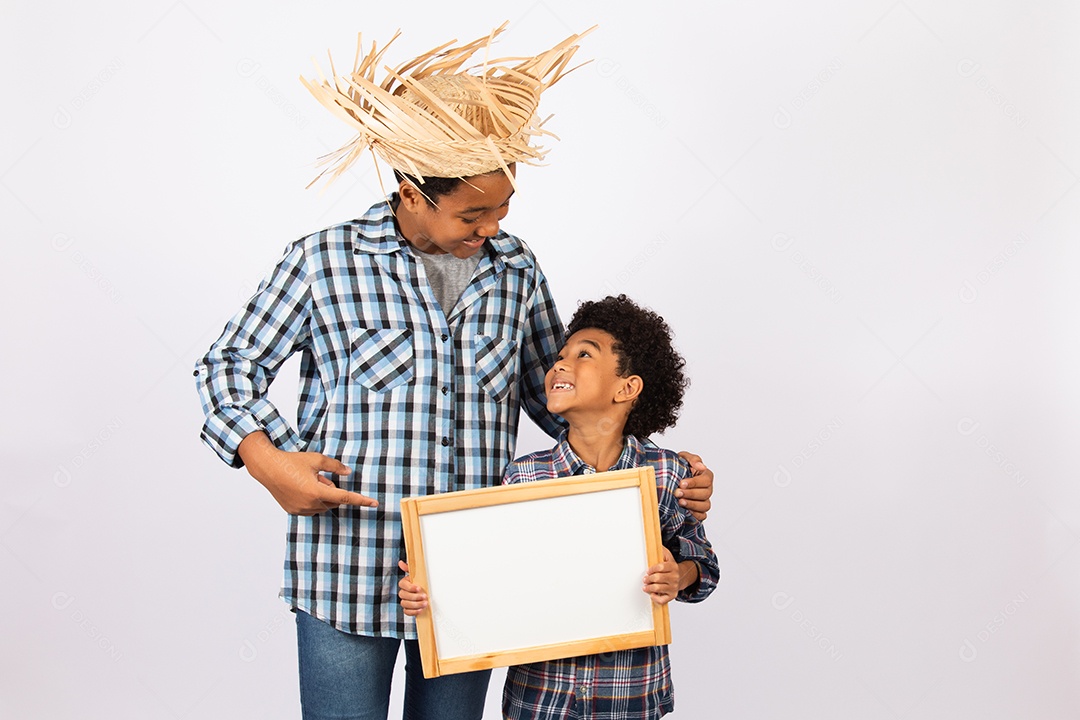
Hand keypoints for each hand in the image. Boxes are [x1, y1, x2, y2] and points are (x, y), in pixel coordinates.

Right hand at [238, 432, 377, 514]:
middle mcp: (309, 504)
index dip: (361, 500)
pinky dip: (312, 500)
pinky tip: (301, 488)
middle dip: (330, 490)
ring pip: (322, 506)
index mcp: (316, 491)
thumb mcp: (316, 459)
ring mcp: (301, 510)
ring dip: (321, 495)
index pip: (344, 498)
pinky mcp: (293, 511)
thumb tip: (348, 472)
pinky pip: (311, 508)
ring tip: (307, 481)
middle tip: (319, 477)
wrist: (268, 468)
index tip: (374, 503)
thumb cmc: (291, 462)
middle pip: (333, 501)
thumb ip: (335, 466)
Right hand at [398, 560, 427, 615]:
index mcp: (404, 583)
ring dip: (415, 604)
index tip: (419, 588)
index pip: (402, 585)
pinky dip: (413, 612)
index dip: (410, 587)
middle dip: (414, 597)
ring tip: (425, 604)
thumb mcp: (418, 574)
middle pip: (403, 595)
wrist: (428, 594)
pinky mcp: (407, 609)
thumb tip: (400, 562)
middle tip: (425, 596)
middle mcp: (403, 592)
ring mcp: (404, 601)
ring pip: (404, 604)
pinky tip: (421, 610)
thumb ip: (410, 568)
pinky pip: (406, 612)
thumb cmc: (422, 582)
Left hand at [644, 548, 679, 604]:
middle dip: (648, 579)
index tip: (648, 571)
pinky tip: (652, 594)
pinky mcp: (672, 596)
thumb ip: (662, 551)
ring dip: (649, 588)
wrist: (682, 577)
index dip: (652, 569)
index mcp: (673, 567)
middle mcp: (675, 577)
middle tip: (645, 579)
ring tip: (645, 586)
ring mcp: (674, 587)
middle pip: (658, 578)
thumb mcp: (668, 557)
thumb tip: (655, 544)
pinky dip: (655, 598)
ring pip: (658, 589)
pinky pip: (662, 600)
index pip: (661, 567)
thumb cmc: (671, 568)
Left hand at [676, 452, 712, 521]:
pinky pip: (702, 516)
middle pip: (705, 494)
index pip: (706, 480)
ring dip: (692, 504)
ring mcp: (704, 500)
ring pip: (705, 505)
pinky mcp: (699, 510)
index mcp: (706, 476)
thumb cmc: (679, 467)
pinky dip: (696, 514)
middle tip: (677, 493)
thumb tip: (702, 466)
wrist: (670, 478)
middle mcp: (707, 489)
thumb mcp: (684, 458)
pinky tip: (686, 511)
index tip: (682, 483)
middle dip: (690, 494)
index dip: (694, 483)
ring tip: (680, 502)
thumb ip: (693, 459)